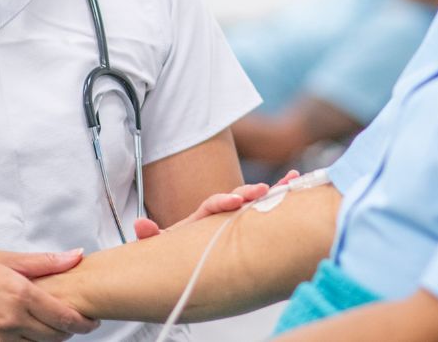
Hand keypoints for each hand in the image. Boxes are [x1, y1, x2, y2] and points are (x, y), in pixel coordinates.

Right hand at [0, 248, 99, 341]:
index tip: (91, 322)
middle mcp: (10, 320)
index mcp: (20, 294)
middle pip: (54, 336)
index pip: (63, 316)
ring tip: (45, 325)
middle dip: (66, 331)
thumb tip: (77, 256)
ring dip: (45, 339)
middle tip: (71, 322)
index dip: (83, 322)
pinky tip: (21, 333)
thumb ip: (44, 262)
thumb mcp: (6, 259)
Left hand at [133, 170, 300, 239]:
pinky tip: (295, 182)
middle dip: (249, 193)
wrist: (186, 256)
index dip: (223, 201)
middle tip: (261, 190)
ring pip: (256, 201)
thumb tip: (141, 224)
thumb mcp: (166, 244)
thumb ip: (152, 235)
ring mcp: (237, 217)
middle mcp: (222, 212)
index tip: (234, 202)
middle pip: (238, 198)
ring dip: (272, 190)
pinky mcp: (250, 223)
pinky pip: (267, 208)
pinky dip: (281, 193)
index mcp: (204, 216)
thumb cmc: (178, 250)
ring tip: (290, 181)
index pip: (215, 204)